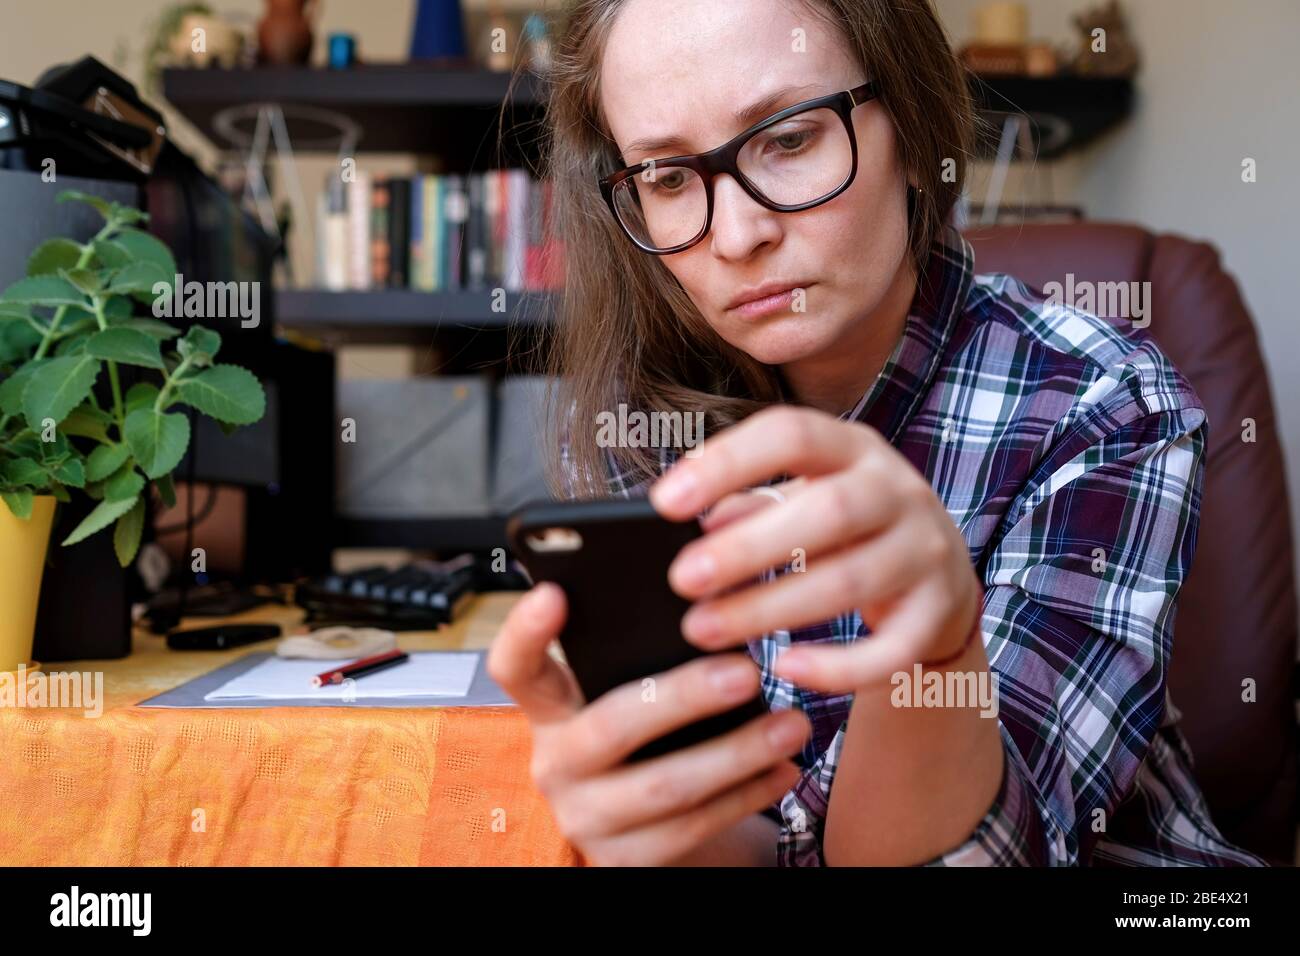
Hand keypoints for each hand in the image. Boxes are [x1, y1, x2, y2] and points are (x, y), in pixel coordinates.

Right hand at [486, 582, 810, 865]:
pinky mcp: (622, 860)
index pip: (515, 666)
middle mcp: (554, 762)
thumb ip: (648, 657)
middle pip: (610, 726)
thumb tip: (713, 603)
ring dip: (738, 754)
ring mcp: (583, 817)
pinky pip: (691, 828)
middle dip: (684, 698)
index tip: (555, 593)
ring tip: (792, 725)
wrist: (653, 828)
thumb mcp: (635, 694)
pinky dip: (745, 796)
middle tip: (746, 672)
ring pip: (664, 786)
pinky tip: (783, 770)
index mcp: (551, 707)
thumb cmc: (653, 736)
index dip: (525, 632)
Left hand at [650, 406, 982, 693]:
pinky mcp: (940, 613)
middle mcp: (898, 490)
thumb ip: (751, 504)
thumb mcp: (802, 499)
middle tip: (682, 579)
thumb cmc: (845, 531)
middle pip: (828, 511)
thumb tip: (693, 523)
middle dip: (748, 548)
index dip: (728, 463)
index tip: (665, 502)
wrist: (940, 581)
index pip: (792, 434)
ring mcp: (927, 551)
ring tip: (704, 630)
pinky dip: (838, 665)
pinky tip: (786, 669)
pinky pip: (891, 648)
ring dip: (771, 609)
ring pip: (851, 582)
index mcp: (853, 448)